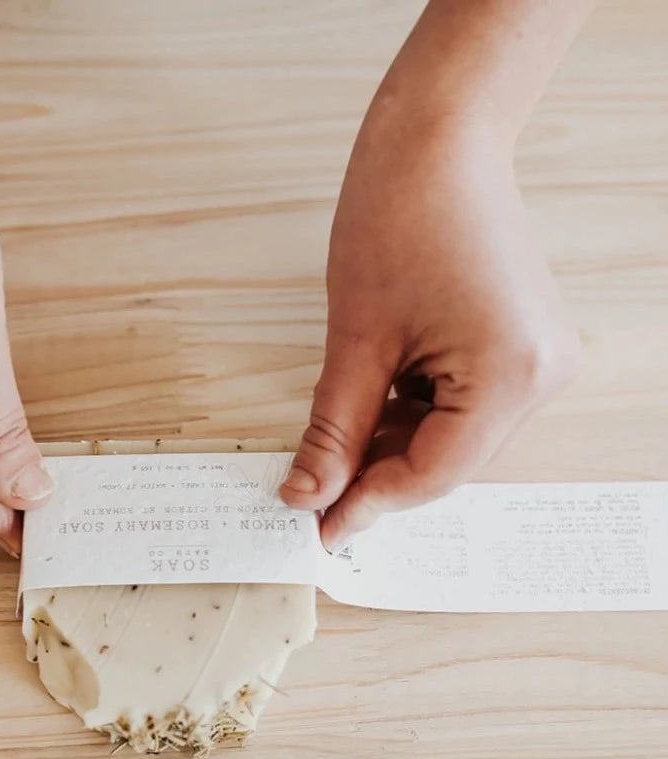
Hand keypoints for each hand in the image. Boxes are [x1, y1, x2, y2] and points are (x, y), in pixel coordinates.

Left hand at [281, 109, 579, 546]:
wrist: (439, 139)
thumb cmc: (399, 215)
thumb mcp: (355, 341)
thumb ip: (335, 432)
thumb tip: (309, 496)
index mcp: (512, 375)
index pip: (433, 474)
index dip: (370, 505)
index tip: (318, 526)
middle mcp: (542, 375)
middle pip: (448, 462)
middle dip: (378, 474)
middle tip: (316, 490)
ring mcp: (538, 360)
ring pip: (452, 437)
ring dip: (392, 443)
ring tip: (336, 438)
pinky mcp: (521, 346)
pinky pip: (462, 405)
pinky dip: (413, 413)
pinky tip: (373, 401)